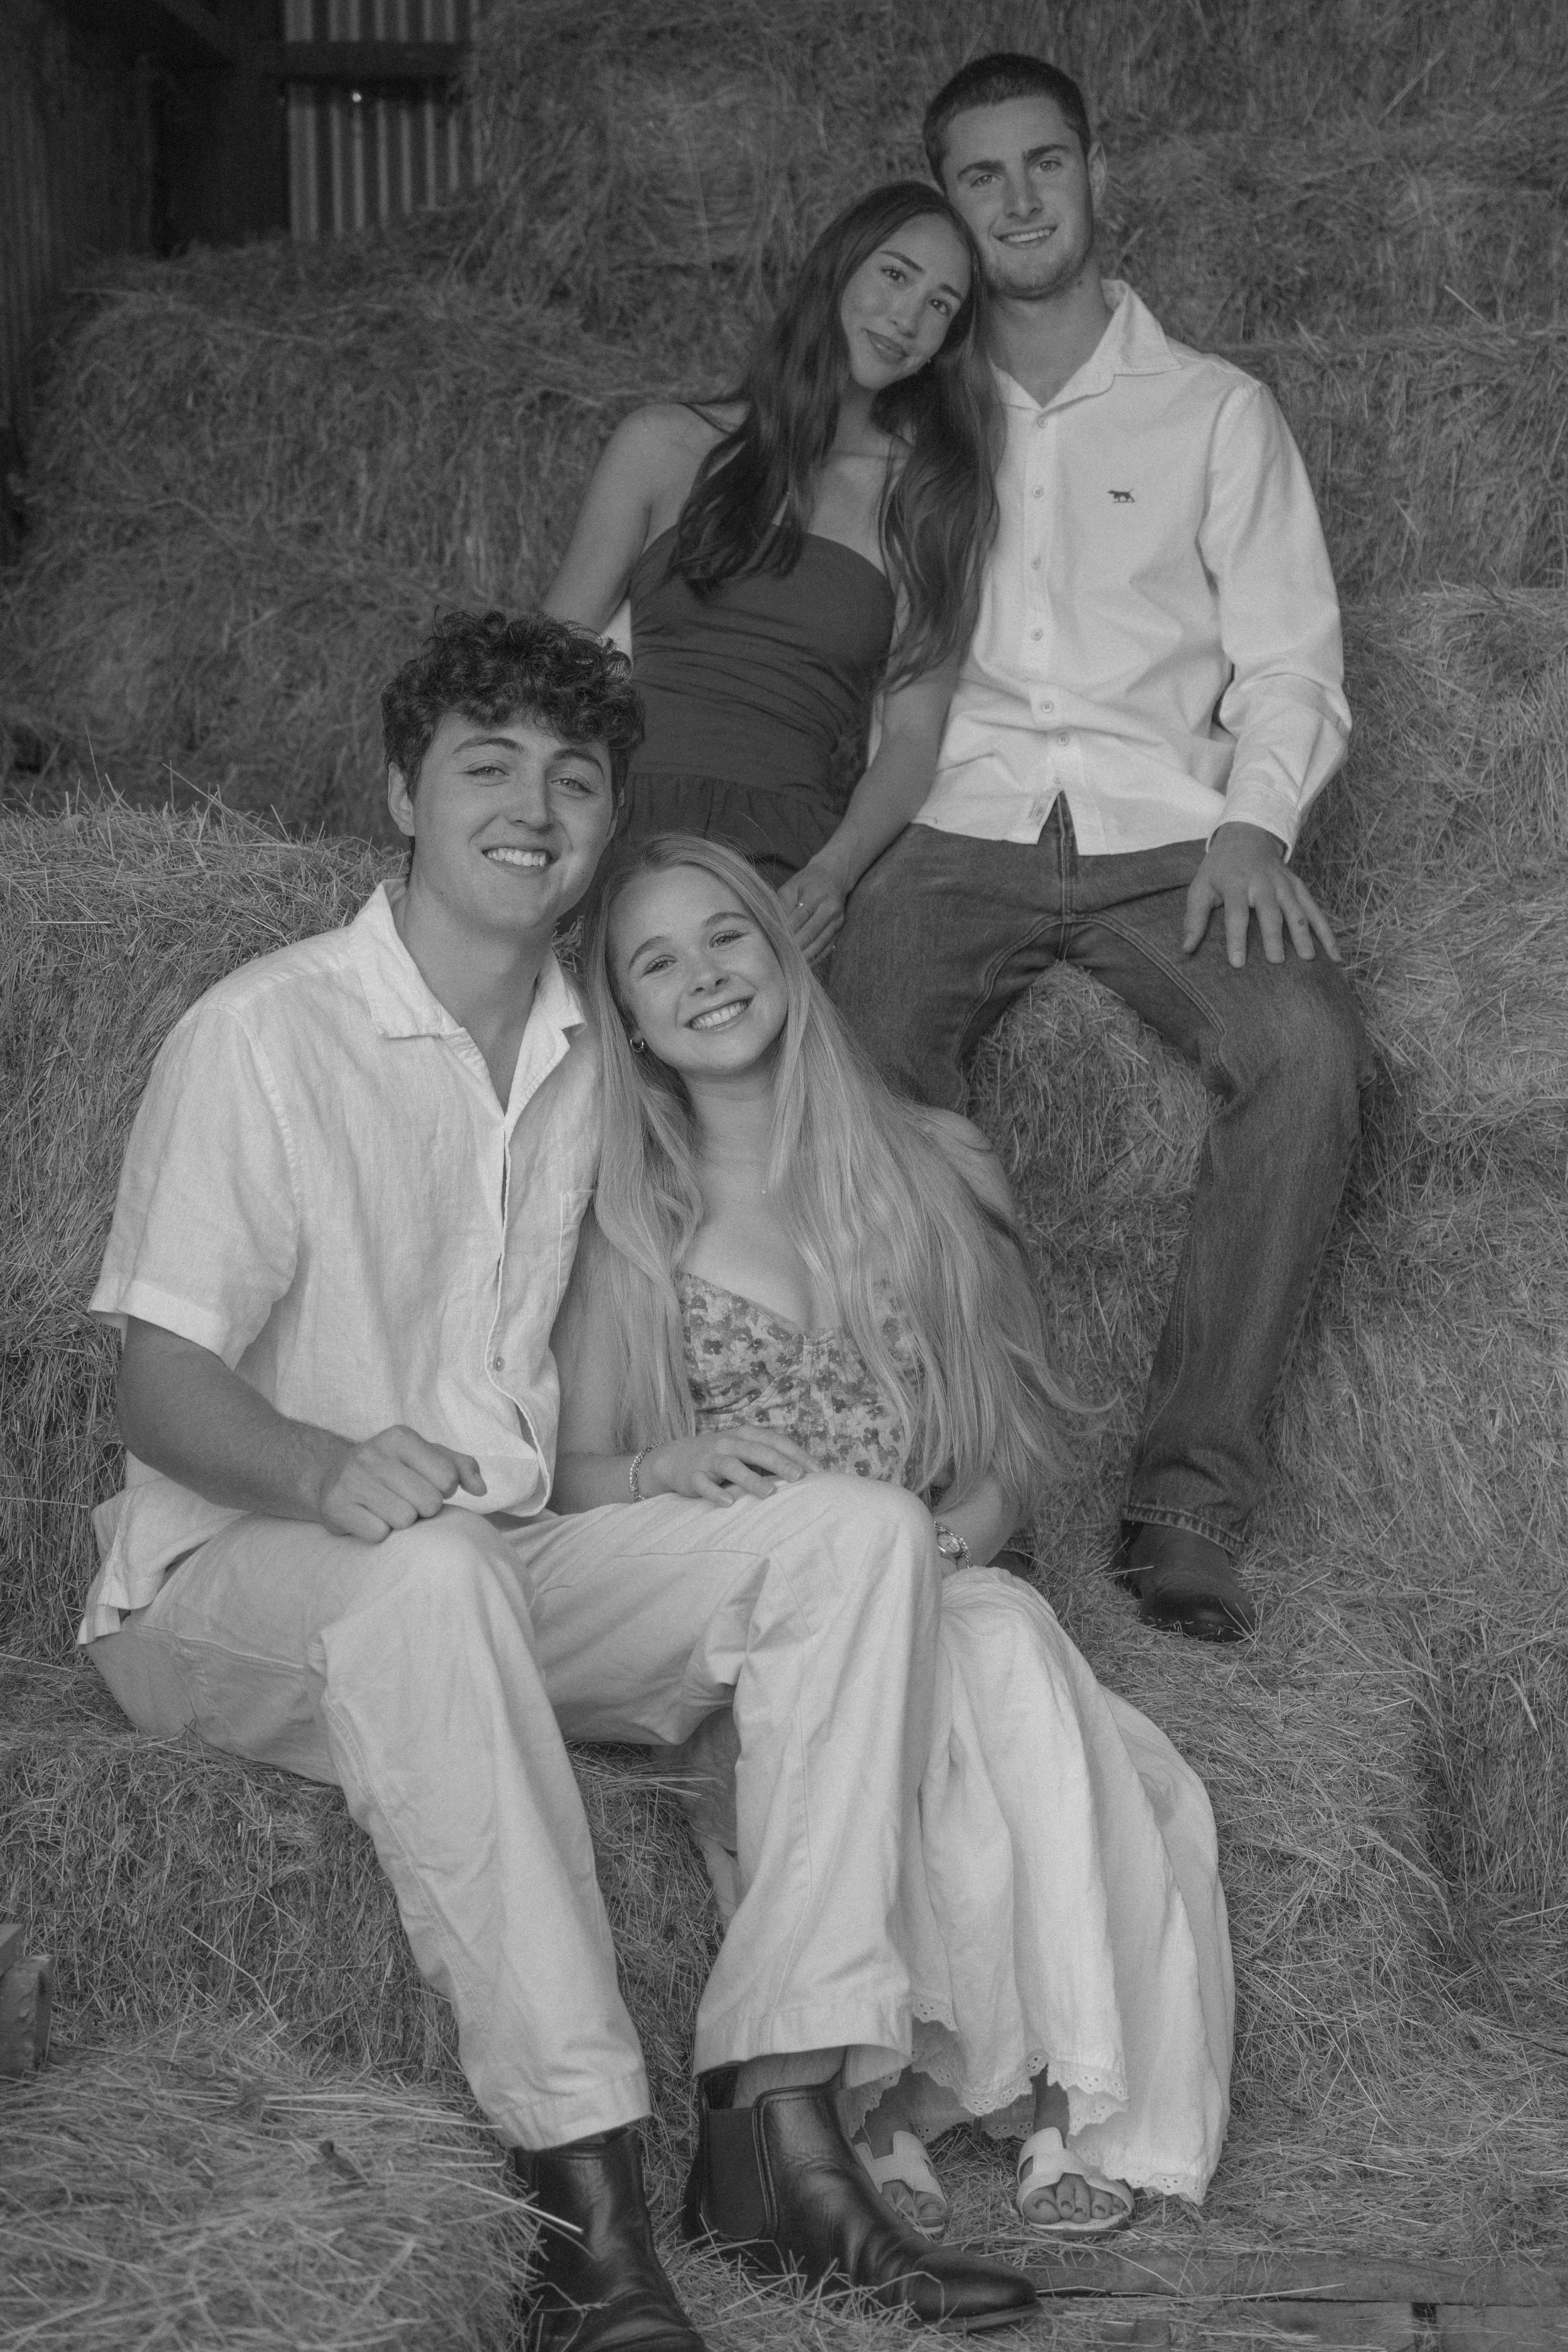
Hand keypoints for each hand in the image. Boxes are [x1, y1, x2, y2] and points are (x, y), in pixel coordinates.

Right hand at [313, 1425, 486, 1541]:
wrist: (332, 1477)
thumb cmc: (392, 1469)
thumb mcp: (427, 1458)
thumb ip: (461, 1467)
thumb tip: (481, 1489)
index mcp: (401, 1437)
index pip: (448, 1479)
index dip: (443, 1490)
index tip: (425, 1484)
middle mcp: (373, 1454)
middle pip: (429, 1503)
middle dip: (423, 1508)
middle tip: (405, 1499)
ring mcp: (352, 1479)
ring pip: (405, 1520)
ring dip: (401, 1521)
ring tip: (387, 1508)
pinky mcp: (336, 1506)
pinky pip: (378, 1534)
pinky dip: (379, 1532)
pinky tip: (369, 1517)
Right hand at [642, 1426, 814, 1505]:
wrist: (674, 1458)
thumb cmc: (721, 1456)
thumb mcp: (744, 1449)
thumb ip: (768, 1457)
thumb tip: (806, 1473)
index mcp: (745, 1434)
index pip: (775, 1440)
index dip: (796, 1454)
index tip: (816, 1470)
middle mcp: (728, 1443)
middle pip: (756, 1451)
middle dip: (779, 1463)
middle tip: (799, 1478)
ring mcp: (709, 1459)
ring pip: (732, 1467)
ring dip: (751, 1480)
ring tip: (770, 1493)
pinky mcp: (693, 1476)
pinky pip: (704, 1485)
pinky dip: (716, 1493)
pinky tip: (729, 1503)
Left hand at [782, 858, 848, 964]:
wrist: (833, 877)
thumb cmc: (806, 882)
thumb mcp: (791, 886)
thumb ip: (782, 905)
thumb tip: (775, 928)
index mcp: (817, 895)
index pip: (799, 918)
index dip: (786, 932)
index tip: (773, 943)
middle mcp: (831, 909)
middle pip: (810, 934)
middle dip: (793, 947)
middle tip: (778, 957)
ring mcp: (838, 921)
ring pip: (819, 945)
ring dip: (803, 956)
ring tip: (788, 964)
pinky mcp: (840, 931)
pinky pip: (827, 949)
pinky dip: (814, 958)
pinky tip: (801, 964)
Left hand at [1182, 821, 1341, 967]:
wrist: (1247, 836)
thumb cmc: (1220, 869)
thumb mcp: (1200, 887)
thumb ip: (1194, 918)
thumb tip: (1186, 948)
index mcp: (1236, 883)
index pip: (1236, 914)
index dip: (1236, 939)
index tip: (1237, 963)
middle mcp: (1263, 883)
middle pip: (1270, 912)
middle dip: (1274, 937)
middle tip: (1277, 962)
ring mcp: (1284, 884)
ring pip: (1297, 911)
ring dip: (1304, 935)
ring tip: (1309, 960)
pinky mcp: (1298, 887)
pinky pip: (1315, 910)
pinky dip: (1326, 932)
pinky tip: (1334, 955)